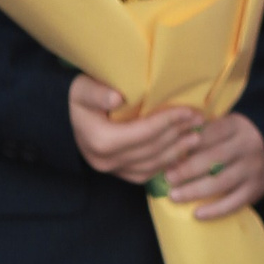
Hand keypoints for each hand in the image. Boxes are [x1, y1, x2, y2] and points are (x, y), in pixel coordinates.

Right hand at [69, 75, 200, 182]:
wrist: (64, 116)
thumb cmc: (78, 98)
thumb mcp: (83, 89)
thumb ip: (98, 93)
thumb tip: (117, 98)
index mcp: (100, 140)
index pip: (143, 132)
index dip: (169, 121)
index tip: (190, 111)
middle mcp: (105, 160)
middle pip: (151, 149)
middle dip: (178, 135)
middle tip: (199, 121)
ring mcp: (110, 170)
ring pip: (151, 165)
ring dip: (177, 152)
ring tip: (196, 137)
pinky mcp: (116, 173)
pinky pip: (145, 174)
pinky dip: (164, 164)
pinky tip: (180, 153)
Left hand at [155, 114, 263, 219]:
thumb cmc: (230, 141)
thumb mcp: (220, 130)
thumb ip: (198, 136)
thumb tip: (167, 152)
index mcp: (236, 126)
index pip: (209, 134)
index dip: (187, 145)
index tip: (167, 157)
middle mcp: (248, 145)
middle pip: (215, 158)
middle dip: (188, 169)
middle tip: (168, 178)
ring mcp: (254, 168)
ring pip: (222, 181)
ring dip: (195, 191)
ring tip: (174, 196)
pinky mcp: (256, 188)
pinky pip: (235, 202)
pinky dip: (215, 210)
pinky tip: (197, 214)